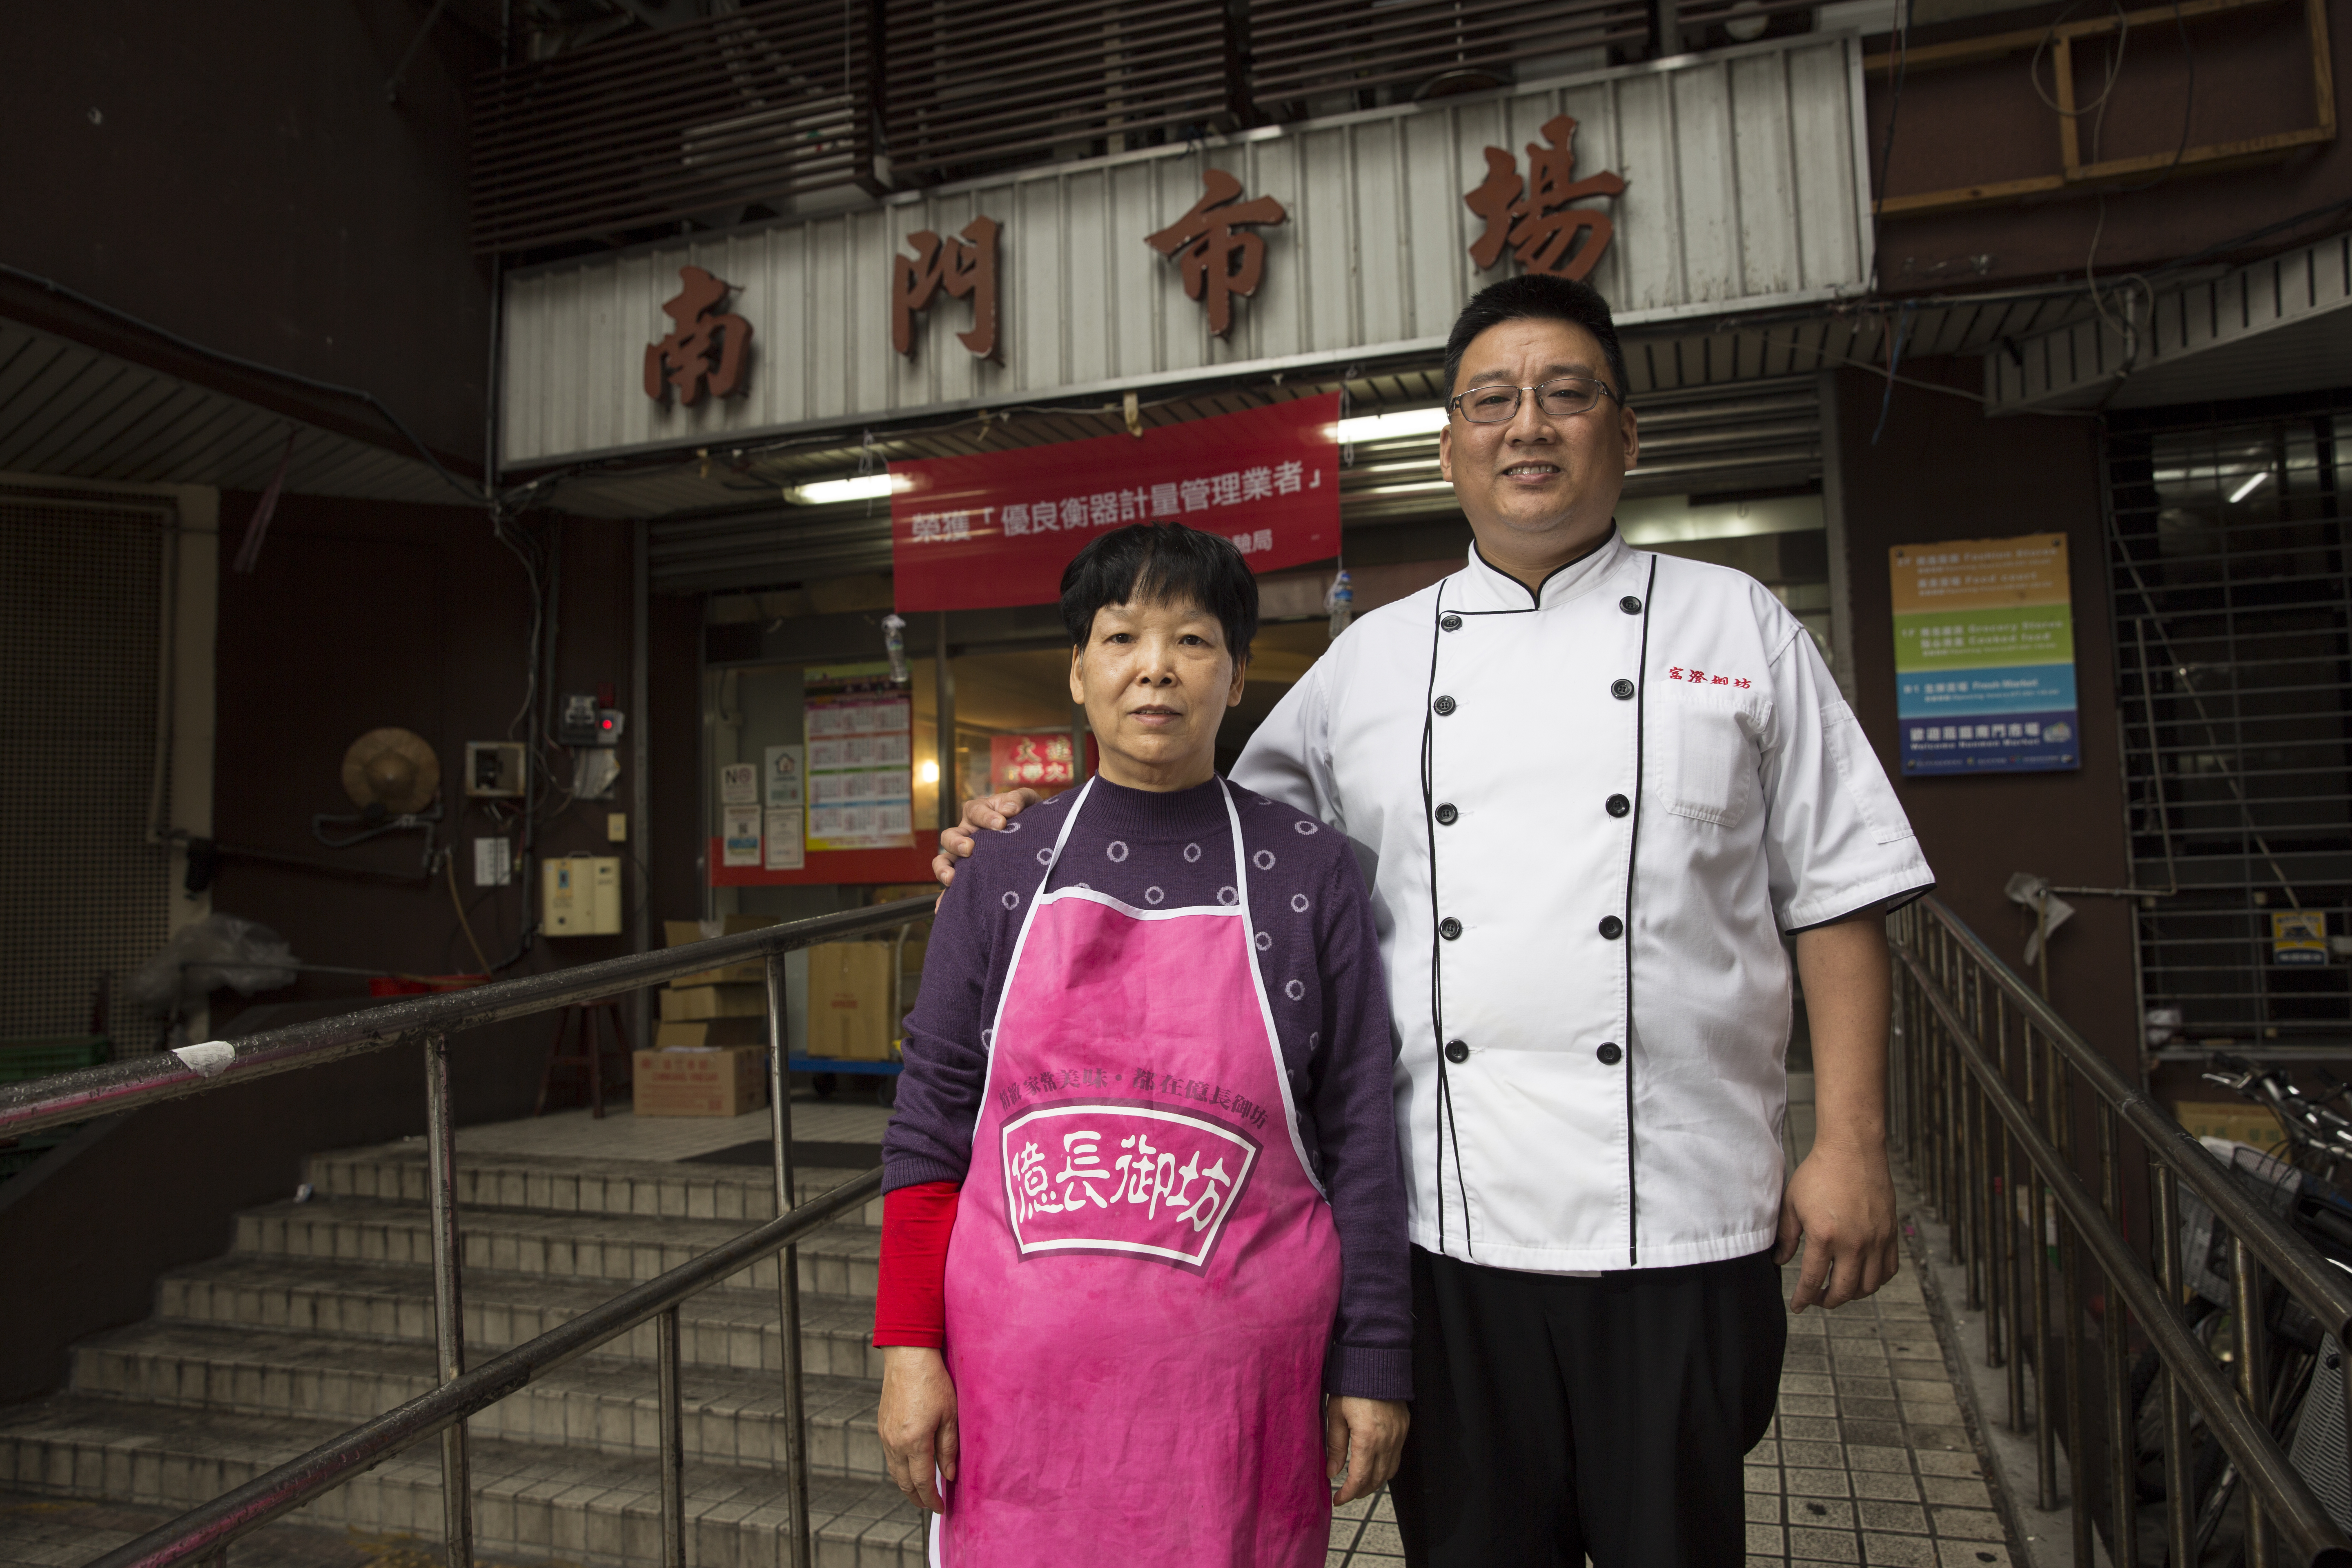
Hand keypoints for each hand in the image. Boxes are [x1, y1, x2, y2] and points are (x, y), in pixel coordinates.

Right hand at [878, 1346, 957, 1512]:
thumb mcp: (950, 1416)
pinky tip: (910, 1470)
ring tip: (921, 1493)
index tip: (941, 1508)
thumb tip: (950, 1476)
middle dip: (918, 1498)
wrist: (907, 1357)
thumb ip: (948, 1449)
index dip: (932, 1499)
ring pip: (894, 1473)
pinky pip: (889, 1459)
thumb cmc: (934, 1383)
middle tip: (931, 1505)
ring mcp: (886, 1436)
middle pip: (905, 1483)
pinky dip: (899, 1471)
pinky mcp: (882, 1427)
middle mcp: (896, 1443)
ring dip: (907, 1487)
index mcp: (915, 1442)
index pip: (923, 1482)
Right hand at [930, 789, 1041, 888]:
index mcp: (978, 812)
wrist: (1037, 835)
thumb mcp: (1027, 801)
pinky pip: (953, 887)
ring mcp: (965, 857)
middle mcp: (967, 834)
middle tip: (970, 848)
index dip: (985, 817)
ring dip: (944, 869)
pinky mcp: (969, 876)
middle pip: (949, 836)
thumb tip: (1009, 809)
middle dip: (956, 843)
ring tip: (951, 878)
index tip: (1001, 824)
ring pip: (944, 861)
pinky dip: (945, 897)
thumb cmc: (1028, 814)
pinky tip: (943, 909)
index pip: (975, 811)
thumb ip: (1018, 799)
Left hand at [1324, 1395, 1408, 1504]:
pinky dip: (1385, 1468)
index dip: (1348, 1493)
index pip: (1360, 1478)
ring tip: (1358, 1484)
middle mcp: (1387, 1440)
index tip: (1337, 1499)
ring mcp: (1399, 1435)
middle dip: (1360, 1491)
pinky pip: (1397, 1457)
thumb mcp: (1335, 1414)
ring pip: (1390, 1471)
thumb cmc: (1351, 1386)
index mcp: (1368, 1438)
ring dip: (1374, 1482)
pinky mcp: (1404, 1428)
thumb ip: (1335, 1446)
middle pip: (1376, 1479)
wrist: (1375, 1362)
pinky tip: (1373, 1466)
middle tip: (1346, 1494)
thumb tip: (1332, 1473)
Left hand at [1777, 1138, 1898, 1311]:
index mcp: (1824, 1236)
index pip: (1812, 1280)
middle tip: (1818, 1300)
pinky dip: (1876, 1280)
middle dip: (1828, 1302)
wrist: (1853, 1150)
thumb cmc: (1819, 1173)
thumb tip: (1781, 1261)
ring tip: (1839, 1289)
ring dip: (1852, 1294)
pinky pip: (1888, 1270)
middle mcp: (1853, 1243)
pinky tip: (1863, 1276)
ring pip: (1869, 1286)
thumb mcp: (1792, 1203)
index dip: (1803, 1298)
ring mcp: (1876, 1240)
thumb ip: (1786, 1236)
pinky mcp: (1890, 1233)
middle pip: (1843, 1291)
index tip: (1798, 1306)